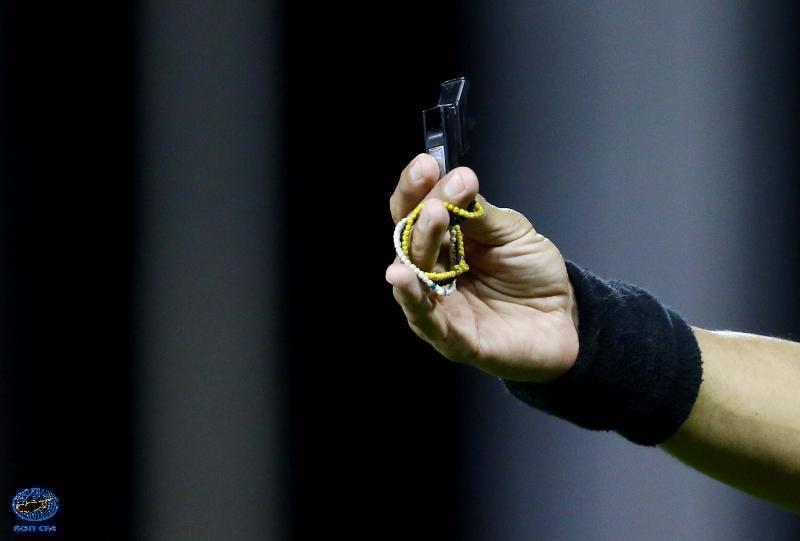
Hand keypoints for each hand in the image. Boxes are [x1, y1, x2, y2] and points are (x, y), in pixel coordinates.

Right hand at [386, 154, 578, 382]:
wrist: (565, 319)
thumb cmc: (532, 274)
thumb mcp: (511, 232)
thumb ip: (481, 213)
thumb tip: (457, 179)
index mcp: (443, 243)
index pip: (416, 212)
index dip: (416, 189)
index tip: (426, 165)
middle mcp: (432, 273)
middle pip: (409, 242)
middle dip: (421, 217)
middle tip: (439, 201)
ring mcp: (440, 307)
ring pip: (413, 279)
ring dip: (417, 247)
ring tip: (430, 220)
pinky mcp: (454, 340)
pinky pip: (428, 322)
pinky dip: (412, 301)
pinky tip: (403, 279)